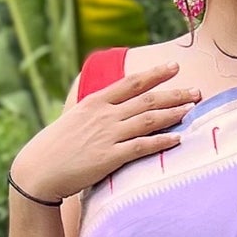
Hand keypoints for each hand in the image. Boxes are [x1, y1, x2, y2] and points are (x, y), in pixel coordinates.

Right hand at [10, 63, 199, 202]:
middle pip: (146, 99)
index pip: (131, 83)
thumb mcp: (75, 120)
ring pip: (148, 120)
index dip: (155, 74)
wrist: (39, 169)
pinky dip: (162, 142)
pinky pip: (142, 147)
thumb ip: (97, 113)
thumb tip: (113, 108)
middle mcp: (104, 115)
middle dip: (174, 94)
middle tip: (197, 91)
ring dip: (173, 113)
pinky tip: (178, 138)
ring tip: (193, 109)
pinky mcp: (110, 157)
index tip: (174, 67)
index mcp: (95, 102)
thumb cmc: (55, 147)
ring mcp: (108, 135)